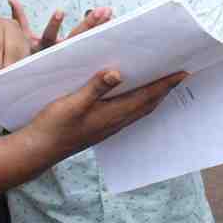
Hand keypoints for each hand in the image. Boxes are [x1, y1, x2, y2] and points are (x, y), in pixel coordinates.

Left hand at [0, 17, 30, 83]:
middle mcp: (10, 26)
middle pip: (14, 47)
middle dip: (9, 66)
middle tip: (2, 82)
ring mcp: (21, 35)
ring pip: (24, 53)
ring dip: (18, 69)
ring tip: (9, 83)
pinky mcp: (27, 45)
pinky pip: (29, 58)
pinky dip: (23, 70)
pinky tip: (16, 81)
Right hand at [9, 0, 111, 53]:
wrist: (28, 77)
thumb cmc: (27, 56)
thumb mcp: (21, 39)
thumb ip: (18, 18)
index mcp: (44, 50)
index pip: (50, 37)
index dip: (55, 25)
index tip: (60, 11)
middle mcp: (57, 54)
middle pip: (74, 39)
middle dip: (88, 24)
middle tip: (103, 11)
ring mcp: (67, 56)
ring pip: (85, 42)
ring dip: (97, 27)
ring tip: (110, 13)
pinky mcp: (77, 59)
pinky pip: (89, 47)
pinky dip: (99, 34)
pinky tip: (110, 21)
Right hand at [26, 69, 187, 157]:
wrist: (39, 149)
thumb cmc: (54, 125)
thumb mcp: (73, 102)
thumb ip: (95, 87)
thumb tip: (118, 73)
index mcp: (112, 114)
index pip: (147, 96)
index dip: (166, 84)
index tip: (183, 73)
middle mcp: (115, 122)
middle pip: (148, 103)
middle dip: (166, 89)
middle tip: (180, 75)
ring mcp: (108, 127)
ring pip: (140, 110)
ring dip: (154, 96)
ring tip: (165, 84)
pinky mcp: (101, 128)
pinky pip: (129, 113)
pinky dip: (140, 102)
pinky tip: (136, 97)